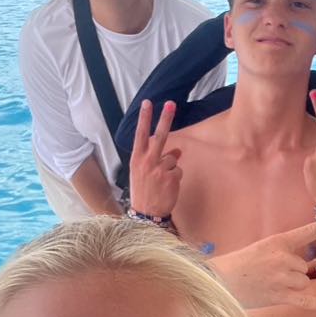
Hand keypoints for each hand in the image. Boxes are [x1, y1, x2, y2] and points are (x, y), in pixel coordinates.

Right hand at [128, 100, 179, 216]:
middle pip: (160, 136)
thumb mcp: (143, 173)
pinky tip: (167, 187)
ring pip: (173, 159)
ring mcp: (159, 169)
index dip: (144, 118)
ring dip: (171, 169)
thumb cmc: (143, 191)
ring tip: (161, 182)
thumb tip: (176, 151)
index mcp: (137, 159)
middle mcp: (147, 161)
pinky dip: (176, 178)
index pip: (141, 134)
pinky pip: (178, 171)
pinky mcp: (171, 177)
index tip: (147, 103)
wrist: (146, 213)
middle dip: (165, 118)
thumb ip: (156, 159)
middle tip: (171, 103)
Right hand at [210, 217, 315, 310]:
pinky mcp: (281, 296)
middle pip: (306, 267)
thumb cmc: (241, 264)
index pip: (310, 231)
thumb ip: (288, 254)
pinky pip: (308, 301)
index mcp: (279, 241)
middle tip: (273, 275)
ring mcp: (283, 278)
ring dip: (295, 285)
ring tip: (271, 285)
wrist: (220, 282)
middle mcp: (284, 258)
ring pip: (305, 282)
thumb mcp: (263, 248)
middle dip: (297, 272)